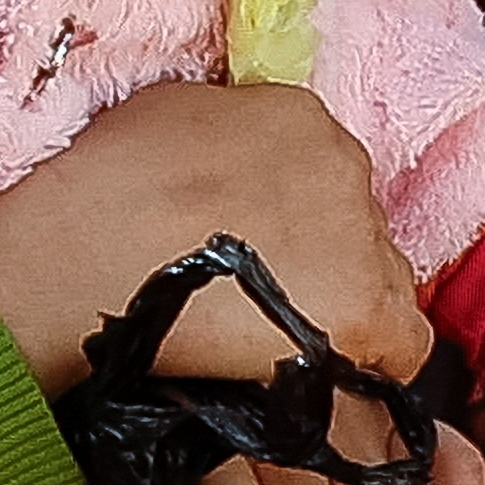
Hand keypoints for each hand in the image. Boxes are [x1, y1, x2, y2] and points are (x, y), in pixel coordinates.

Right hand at [0, 83, 484, 484]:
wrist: (82, 255)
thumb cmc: (98, 188)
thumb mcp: (168, 118)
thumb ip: (227, 137)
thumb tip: (239, 171)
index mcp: (296, 114)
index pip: (322, 170)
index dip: (292, 218)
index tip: (260, 250)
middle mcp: (343, 163)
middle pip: (356, 223)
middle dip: (319, 260)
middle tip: (260, 299)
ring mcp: (360, 238)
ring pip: (380, 281)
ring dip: (338, 308)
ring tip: (273, 340)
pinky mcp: (366, 313)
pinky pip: (402, 348)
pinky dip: (365, 363)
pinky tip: (311, 370)